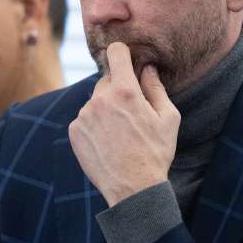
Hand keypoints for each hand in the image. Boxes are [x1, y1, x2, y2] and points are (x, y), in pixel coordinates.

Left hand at [68, 42, 180, 206]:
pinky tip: (108, 142)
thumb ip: (156, 88)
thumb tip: (147, 68)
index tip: (126, 61)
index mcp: (125, 91)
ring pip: (95, 101)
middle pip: (107, 80)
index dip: (123, 54)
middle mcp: (100, 99)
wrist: (133, 189)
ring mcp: (84, 115)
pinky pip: (85, 118)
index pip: (116, 53)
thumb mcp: (168, 118)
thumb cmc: (155, 152)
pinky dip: (94, 125)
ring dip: (105, 109)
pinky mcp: (75, 131)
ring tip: (120, 133)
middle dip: (118, 89)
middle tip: (131, 113)